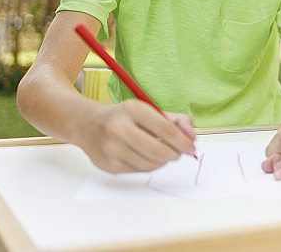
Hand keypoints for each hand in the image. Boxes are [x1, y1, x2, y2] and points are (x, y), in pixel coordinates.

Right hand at [76, 99, 195, 172]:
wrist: (88, 125)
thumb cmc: (125, 117)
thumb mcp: (148, 110)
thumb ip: (175, 120)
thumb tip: (192, 136)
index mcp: (132, 109)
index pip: (165, 129)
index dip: (183, 141)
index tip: (191, 147)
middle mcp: (118, 129)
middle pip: (158, 151)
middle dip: (175, 154)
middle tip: (180, 153)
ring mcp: (111, 149)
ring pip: (150, 164)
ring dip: (163, 161)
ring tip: (162, 152)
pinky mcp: (109, 165)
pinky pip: (140, 170)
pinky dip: (150, 165)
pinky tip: (146, 156)